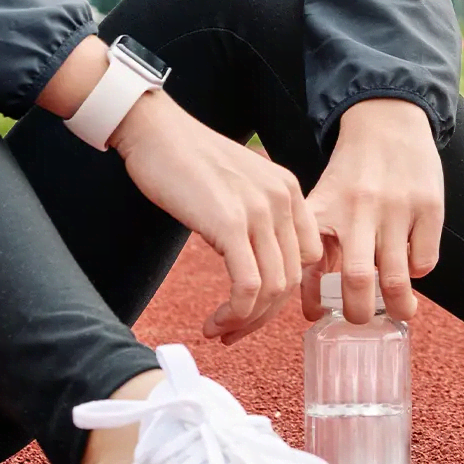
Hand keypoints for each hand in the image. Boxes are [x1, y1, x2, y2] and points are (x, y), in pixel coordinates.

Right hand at [108, 90, 310, 342]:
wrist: (155, 131)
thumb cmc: (186, 161)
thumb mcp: (238, 186)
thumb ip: (255, 218)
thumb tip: (251, 268)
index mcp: (289, 190)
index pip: (307, 257)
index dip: (283, 292)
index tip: (254, 309)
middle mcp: (282, 199)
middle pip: (292, 279)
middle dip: (263, 316)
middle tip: (234, 332)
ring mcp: (259, 211)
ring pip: (273, 288)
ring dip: (247, 321)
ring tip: (220, 330)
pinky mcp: (230, 223)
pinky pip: (248, 285)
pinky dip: (235, 313)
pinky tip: (214, 322)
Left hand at [300, 98, 442, 324]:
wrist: (387, 122)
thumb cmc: (351, 175)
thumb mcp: (324, 202)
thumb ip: (317, 251)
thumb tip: (312, 311)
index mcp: (326, 207)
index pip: (311, 265)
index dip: (311, 299)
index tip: (318, 318)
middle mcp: (359, 208)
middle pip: (358, 279)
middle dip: (359, 313)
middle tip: (362, 321)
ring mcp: (397, 207)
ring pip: (398, 278)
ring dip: (399, 305)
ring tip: (400, 312)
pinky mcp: (428, 206)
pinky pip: (424, 261)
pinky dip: (418, 274)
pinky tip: (411, 266)